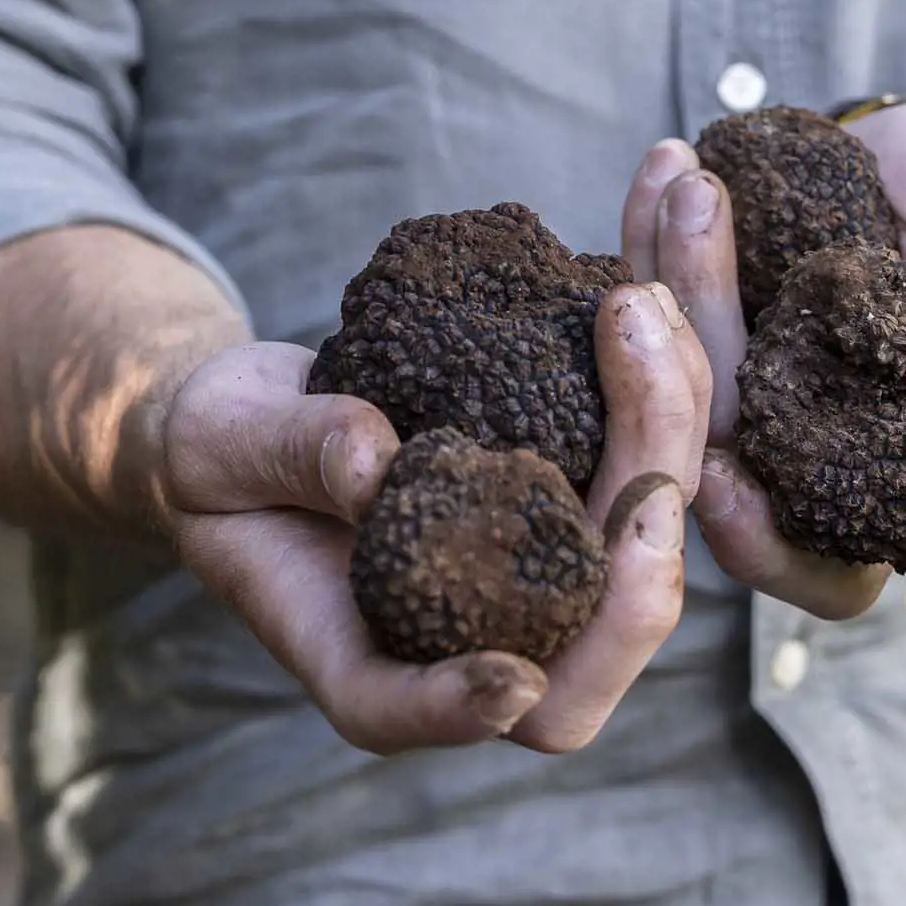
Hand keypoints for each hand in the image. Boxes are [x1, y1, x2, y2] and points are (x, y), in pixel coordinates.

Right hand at [150, 286, 705, 757]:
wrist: (258, 415)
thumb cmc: (223, 457)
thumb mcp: (226, 453)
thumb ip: (296, 458)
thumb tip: (378, 459)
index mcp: (392, 663)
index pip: (444, 713)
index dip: (478, 706)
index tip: (508, 675)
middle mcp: (502, 620)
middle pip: (609, 604)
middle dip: (646, 485)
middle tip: (639, 354)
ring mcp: (557, 543)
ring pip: (660, 495)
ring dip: (682, 380)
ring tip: (656, 266)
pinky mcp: (584, 463)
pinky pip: (649, 405)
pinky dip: (661, 310)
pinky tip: (664, 193)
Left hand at [621, 119, 905, 625]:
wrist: (897, 154)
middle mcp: (839, 454)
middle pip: (788, 518)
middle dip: (734, 451)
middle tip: (709, 380)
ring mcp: (761, 410)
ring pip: (703, 409)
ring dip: (683, 297)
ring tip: (692, 196)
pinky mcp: (702, 350)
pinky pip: (661, 325)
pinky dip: (651, 244)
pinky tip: (659, 171)